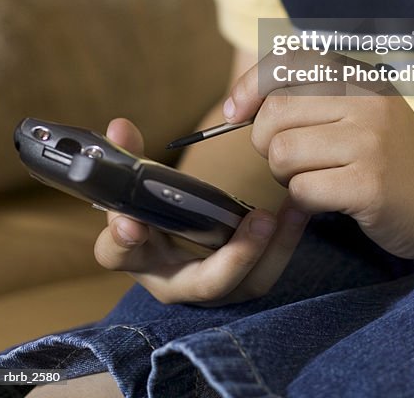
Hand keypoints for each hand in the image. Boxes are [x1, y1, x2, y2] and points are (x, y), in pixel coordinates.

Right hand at [93, 118, 308, 304]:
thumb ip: (130, 154)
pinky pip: (264, 272)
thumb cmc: (154, 205)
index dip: (121, 240)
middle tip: (258, 220)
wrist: (177, 235)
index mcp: (134, 253)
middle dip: (233, 257)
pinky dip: (283, 243)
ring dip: (267, 250)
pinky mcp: (238, 282)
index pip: (117, 254)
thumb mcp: (140, 182)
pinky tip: (296, 212)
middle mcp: (170, 279)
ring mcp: (209, 285)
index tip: (131, 223)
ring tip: (282, 216)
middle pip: (202, 282)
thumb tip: (119, 126)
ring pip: (243, 284)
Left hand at [225, 53, 413, 260]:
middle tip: (289, 160)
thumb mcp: (361, 107)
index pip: (286, 61)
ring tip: (311, 178)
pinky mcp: (370, 185)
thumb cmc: (390, 156)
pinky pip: (302, 191)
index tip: (235, 113)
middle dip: (266, 144)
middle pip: (274, 113)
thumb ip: (312, 94)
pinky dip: (303, 202)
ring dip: (284, 176)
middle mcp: (365, 100)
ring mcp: (370, 142)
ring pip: (282, 153)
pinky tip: (328, 200)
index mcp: (358, 76)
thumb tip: (240, 103)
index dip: (249, 86)